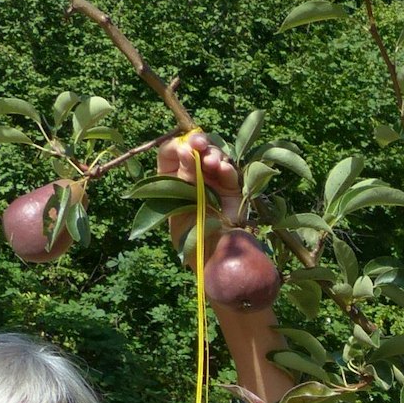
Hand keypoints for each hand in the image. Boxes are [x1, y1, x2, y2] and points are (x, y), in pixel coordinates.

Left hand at [157, 132, 241, 252]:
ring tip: (212, 163)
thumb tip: (186, 148)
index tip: (184, 147)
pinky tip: (223, 170)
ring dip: (214, 155)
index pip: (172, 152)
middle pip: (196, 149)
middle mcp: (193, 178)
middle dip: (199, 144)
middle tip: (200, 145)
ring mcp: (214, 182)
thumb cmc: (189, 235)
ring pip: (215, 157)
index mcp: (172, 179)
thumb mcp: (180, 203)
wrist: (211, 258)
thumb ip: (184, 176)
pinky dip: (227, 169)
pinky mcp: (232, 191)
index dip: (178, 145)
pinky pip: (231, 173)